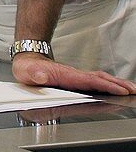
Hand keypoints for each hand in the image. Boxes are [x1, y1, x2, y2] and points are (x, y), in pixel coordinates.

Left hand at [12, 53, 135, 95]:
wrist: (27, 60)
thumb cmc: (27, 68)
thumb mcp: (26, 72)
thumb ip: (34, 74)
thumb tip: (41, 76)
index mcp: (65, 75)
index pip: (89, 80)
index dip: (105, 85)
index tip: (119, 90)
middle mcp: (74, 75)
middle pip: (100, 78)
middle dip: (118, 84)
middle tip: (134, 91)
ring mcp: (77, 77)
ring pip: (101, 79)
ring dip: (117, 84)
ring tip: (133, 90)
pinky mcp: (77, 80)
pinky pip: (96, 82)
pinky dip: (109, 85)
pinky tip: (117, 89)